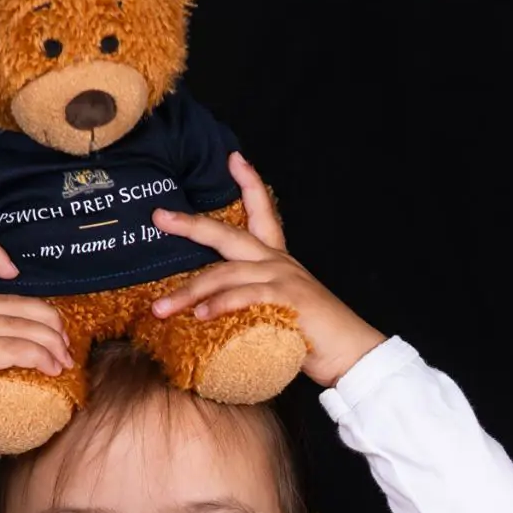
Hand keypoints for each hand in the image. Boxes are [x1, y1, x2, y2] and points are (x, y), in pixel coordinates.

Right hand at [0, 244, 73, 492]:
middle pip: (11, 300)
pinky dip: (41, 357)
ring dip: (52, 343)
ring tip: (65, 360)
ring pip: (20, 325)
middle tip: (65, 342)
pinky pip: (18, 349)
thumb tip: (13, 338)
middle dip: (47, 319)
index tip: (14, 271)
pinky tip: (53, 369)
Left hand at [149, 153, 386, 387]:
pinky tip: (200, 316)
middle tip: (160, 216)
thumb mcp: (278, 311)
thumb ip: (250, 305)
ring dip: (189, 292)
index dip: (250, 183)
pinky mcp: (288, 300)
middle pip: (228, 236)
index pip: (263, 214)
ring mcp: (283, 279)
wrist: (353, 354)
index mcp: (278, 261)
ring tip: (161, 308)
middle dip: (192, 225)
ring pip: (226, 274)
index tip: (234, 158)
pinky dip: (220, 305)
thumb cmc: (315, 337)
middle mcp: (279, 263)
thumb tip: (211, 315)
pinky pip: (245, 297)